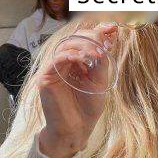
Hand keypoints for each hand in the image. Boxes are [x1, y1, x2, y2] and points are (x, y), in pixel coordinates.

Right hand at [36, 24, 117, 157]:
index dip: (97, 31)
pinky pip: (55, 60)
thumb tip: (106, 41)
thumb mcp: (100, 81)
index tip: (112, 27)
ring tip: (96, 53)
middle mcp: (64, 63)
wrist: (77, 130)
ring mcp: (54, 70)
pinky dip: (69, 56)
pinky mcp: (45, 78)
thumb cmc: (88, 107)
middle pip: (75, 39)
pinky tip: (81, 58)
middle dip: (91, 37)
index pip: (84, 40)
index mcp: (77, 62)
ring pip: (66, 47)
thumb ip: (101, 62)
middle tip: (103, 42)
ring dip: (82, 46)